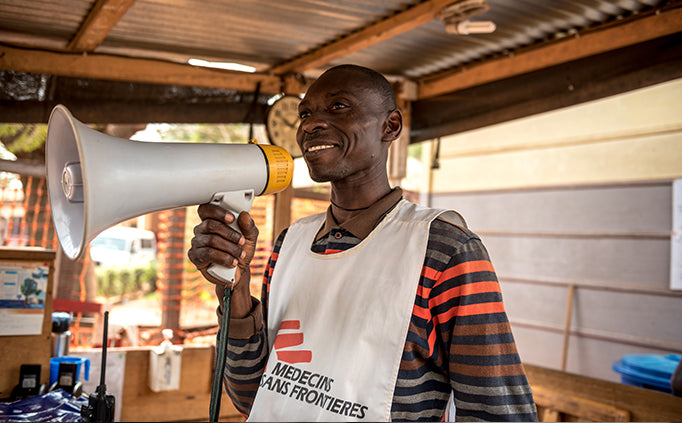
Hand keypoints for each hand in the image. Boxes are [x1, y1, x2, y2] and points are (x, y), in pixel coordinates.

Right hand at [188, 203, 258, 317]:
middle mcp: (202, 230)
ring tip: (240, 254)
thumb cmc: (241, 251)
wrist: (239, 271)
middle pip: (210, 225)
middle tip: (241, 241)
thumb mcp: (250, 238)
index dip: (217, 212)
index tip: (232, 218)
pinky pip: (208, 254)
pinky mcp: (195, 257)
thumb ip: (249, 226)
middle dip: (229, 233)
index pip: (206, 209)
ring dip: (229, 248)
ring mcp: (197, 243)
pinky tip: (232, 262)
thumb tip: (244, 215)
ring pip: (211, 240)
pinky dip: (224, 258)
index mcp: (212, 220)